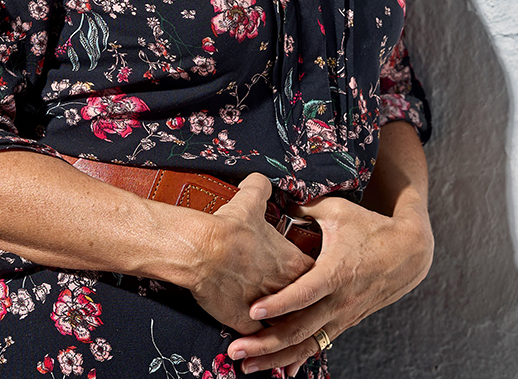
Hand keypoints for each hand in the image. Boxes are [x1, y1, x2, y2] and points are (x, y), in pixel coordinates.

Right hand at [188, 174, 314, 335]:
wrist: (202, 251)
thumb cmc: (229, 228)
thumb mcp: (250, 199)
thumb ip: (262, 187)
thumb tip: (262, 180)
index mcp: (293, 263)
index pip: (314, 273)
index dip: (309, 273)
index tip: (301, 271)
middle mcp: (286, 291)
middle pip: (302, 301)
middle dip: (296, 299)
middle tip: (288, 295)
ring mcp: (268, 310)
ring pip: (283, 323)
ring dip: (279, 321)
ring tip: (275, 321)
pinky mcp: (246, 324)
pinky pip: (257, 337)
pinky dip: (255, 337)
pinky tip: (254, 336)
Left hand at [226, 194, 433, 373]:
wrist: (409, 252)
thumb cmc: (371, 227)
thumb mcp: (336, 211)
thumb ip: (304, 208)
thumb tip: (277, 200)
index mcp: (335, 273)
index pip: (304, 294)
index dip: (278, 303)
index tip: (252, 309)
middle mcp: (339, 301)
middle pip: (299, 330)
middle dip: (265, 343)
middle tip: (235, 351)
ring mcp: (343, 316)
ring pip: (307, 346)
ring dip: (276, 357)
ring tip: (246, 366)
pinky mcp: (345, 322)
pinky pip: (319, 345)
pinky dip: (298, 359)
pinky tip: (280, 370)